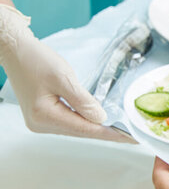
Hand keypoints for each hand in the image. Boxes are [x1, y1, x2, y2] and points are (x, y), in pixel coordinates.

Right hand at [0, 5, 132, 142]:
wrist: (16, 51)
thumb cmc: (36, 60)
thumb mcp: (63, 78)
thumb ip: (83, 101)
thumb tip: (101, 118)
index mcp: (44, 116)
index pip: (85, 129)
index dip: (110, 133)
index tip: (130, 137)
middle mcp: (40, 124)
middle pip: (80, 131)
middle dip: (106, 132)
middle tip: (131, 135)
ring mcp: (40, 122)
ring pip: (75, 128)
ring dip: (96, 128)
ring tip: (120, 129)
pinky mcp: (42, 116)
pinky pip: (69, 122)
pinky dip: (85, 121)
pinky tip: (99, 121)